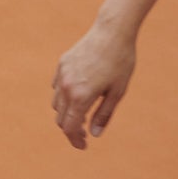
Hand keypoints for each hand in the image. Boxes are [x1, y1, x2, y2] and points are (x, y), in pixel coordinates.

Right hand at [51, 21, 136, 149]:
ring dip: (66, 114)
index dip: (75, 140)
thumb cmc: (120, 62)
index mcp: (81, 96)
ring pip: (56, 103)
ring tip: (82, 116)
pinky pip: (57, 87)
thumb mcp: (117, 92)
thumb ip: (104, 114)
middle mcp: (66, 86)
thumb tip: (94, 134)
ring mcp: (62, 74)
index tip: (83, 146)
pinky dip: (63, 97)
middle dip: (71, 129)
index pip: (70, 127)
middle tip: (84, 134)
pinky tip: (77, 96)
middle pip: (60, 118)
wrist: (112, 32)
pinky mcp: (62, 64)